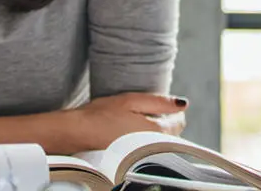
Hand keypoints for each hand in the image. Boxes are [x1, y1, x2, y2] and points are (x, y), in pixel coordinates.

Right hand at [66, 92, 189, 150]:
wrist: (77, 133)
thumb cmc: (101, 115)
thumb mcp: (131, 100)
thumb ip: (159, 102)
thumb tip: (183, 104)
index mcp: (157, 131)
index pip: (179, 121)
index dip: (170, 109)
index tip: (155, 104)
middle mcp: (153, 147)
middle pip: (172, 132)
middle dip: (164, 120)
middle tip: (142, 111)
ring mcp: (143, 155)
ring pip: (160, 140)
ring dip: (154, 130)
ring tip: (133, 121)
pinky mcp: (133, 159)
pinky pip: (148, 147)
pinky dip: (144, 139)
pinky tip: (128, 132)